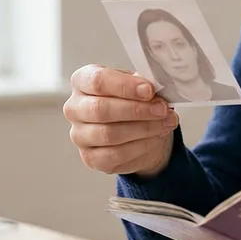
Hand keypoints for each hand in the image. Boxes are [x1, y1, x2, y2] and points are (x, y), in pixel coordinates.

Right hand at [63, 64, 179, 177]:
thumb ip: (141, 83)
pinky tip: (156, 137)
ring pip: (109, 134)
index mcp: (82, 81)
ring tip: (165, 122)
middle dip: (137, 110)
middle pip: (100, 109)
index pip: (97, 81)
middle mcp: (74, 108)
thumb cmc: (132, 99)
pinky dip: (141, 146)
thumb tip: (150, 88)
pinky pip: (115, 154)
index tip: (149, 90)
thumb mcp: (137, 84)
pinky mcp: (90, 158)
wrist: (137, 128)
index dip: (125, 86)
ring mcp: (79, 135)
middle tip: (162, 109)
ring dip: (143, 129)